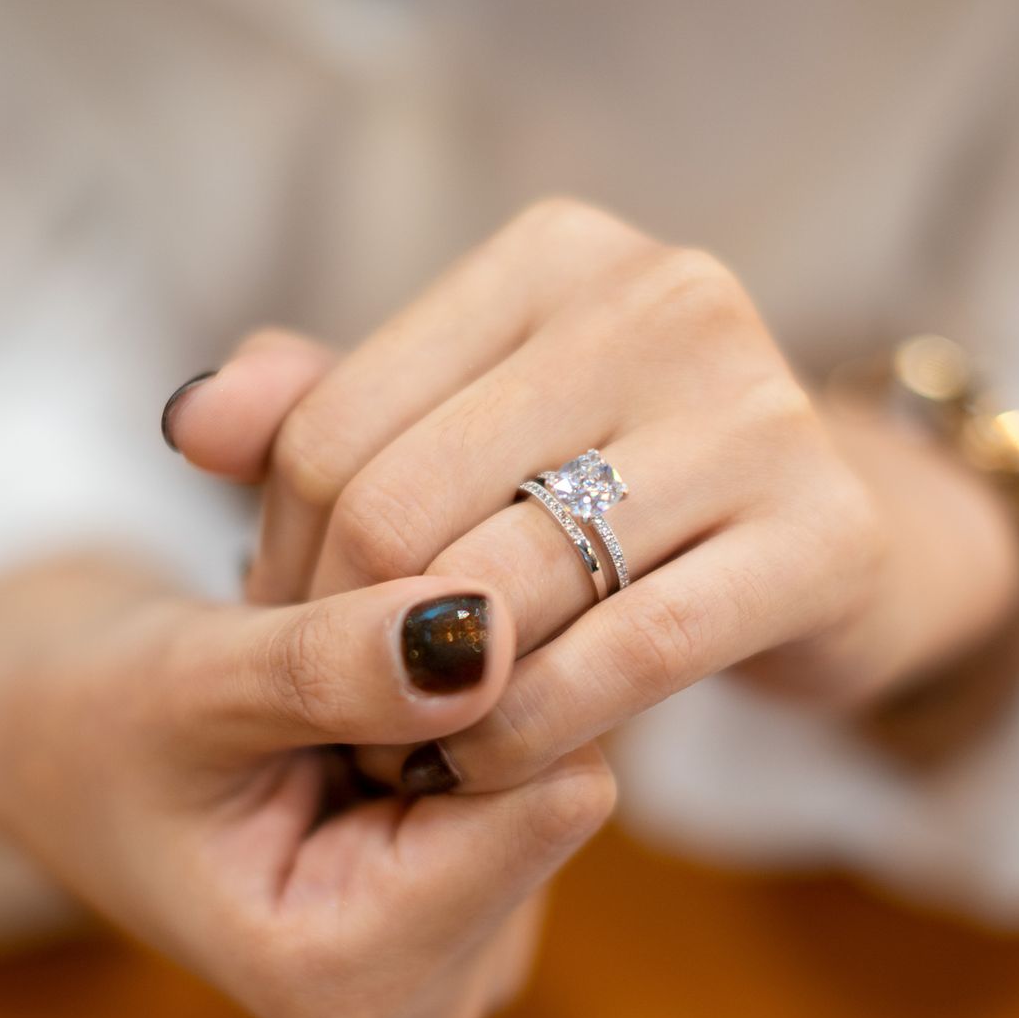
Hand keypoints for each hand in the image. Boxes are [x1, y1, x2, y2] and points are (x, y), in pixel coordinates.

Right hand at [0, 553, 614, 1017]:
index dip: (484, 677)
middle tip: (334, 668)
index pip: (552, 794)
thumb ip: (328, 667)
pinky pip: (548, 771)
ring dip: (468, 700)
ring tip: (334, 703)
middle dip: (471, 696)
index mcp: (349, 984)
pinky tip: (371, 721)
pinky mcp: (490, 914)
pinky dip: (471, 718)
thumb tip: (482, 628)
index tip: (366, 632)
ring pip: (563, 764)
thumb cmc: (102, 721)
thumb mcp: (187, 679)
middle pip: (564, 783)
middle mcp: (431, 1007)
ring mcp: (467, 967)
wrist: (73, 746)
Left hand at [168, 199, 1018, 793]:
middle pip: (402, 504)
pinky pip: (629, 653)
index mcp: (555, 253)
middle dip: (347, 640)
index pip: (332, 424)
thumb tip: (187, 420)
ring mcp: (758, 408)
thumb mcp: (464, 432)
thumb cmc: (617, 489)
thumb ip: (323, 415)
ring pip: (508, 584)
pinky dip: (535, 731)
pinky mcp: (827, 533)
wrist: (830, 550)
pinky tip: (494, 764)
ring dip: (433, 704)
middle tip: (341, 718)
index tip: (292, 641)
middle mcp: (662, 299)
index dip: (283, 564)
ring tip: (407, 753)